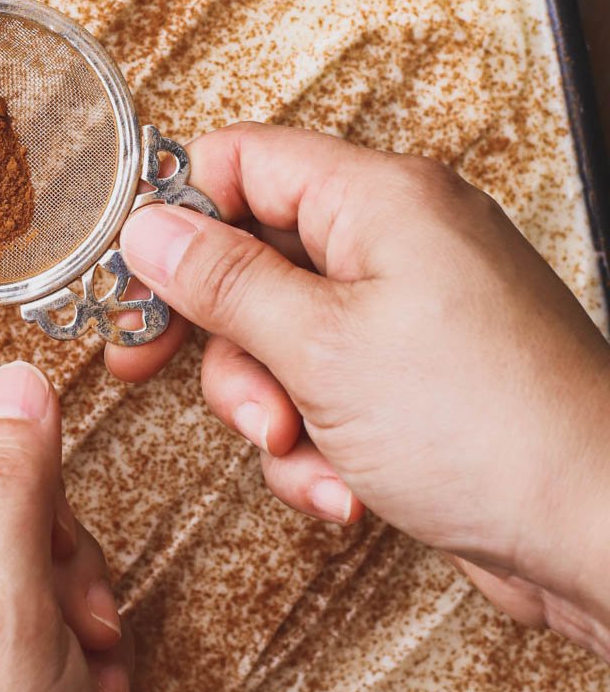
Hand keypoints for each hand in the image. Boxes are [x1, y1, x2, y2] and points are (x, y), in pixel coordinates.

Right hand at [112, 123, 609, 657]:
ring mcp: (416, 314)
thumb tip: (150, 229)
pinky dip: (320, 445)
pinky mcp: (424, 382)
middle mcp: (402, 243)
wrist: (600, 531)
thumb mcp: (320, 348)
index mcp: (382, 200)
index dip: (175, 214)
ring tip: (303, 452)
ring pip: (283, 340)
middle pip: (254, 258)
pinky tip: (347, 489)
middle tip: (153, 369)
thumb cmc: (492, 429)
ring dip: (271, 409)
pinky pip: (330, 394)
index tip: (129, 279)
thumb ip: (223, 283)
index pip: (244, 160)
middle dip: (222, 339)